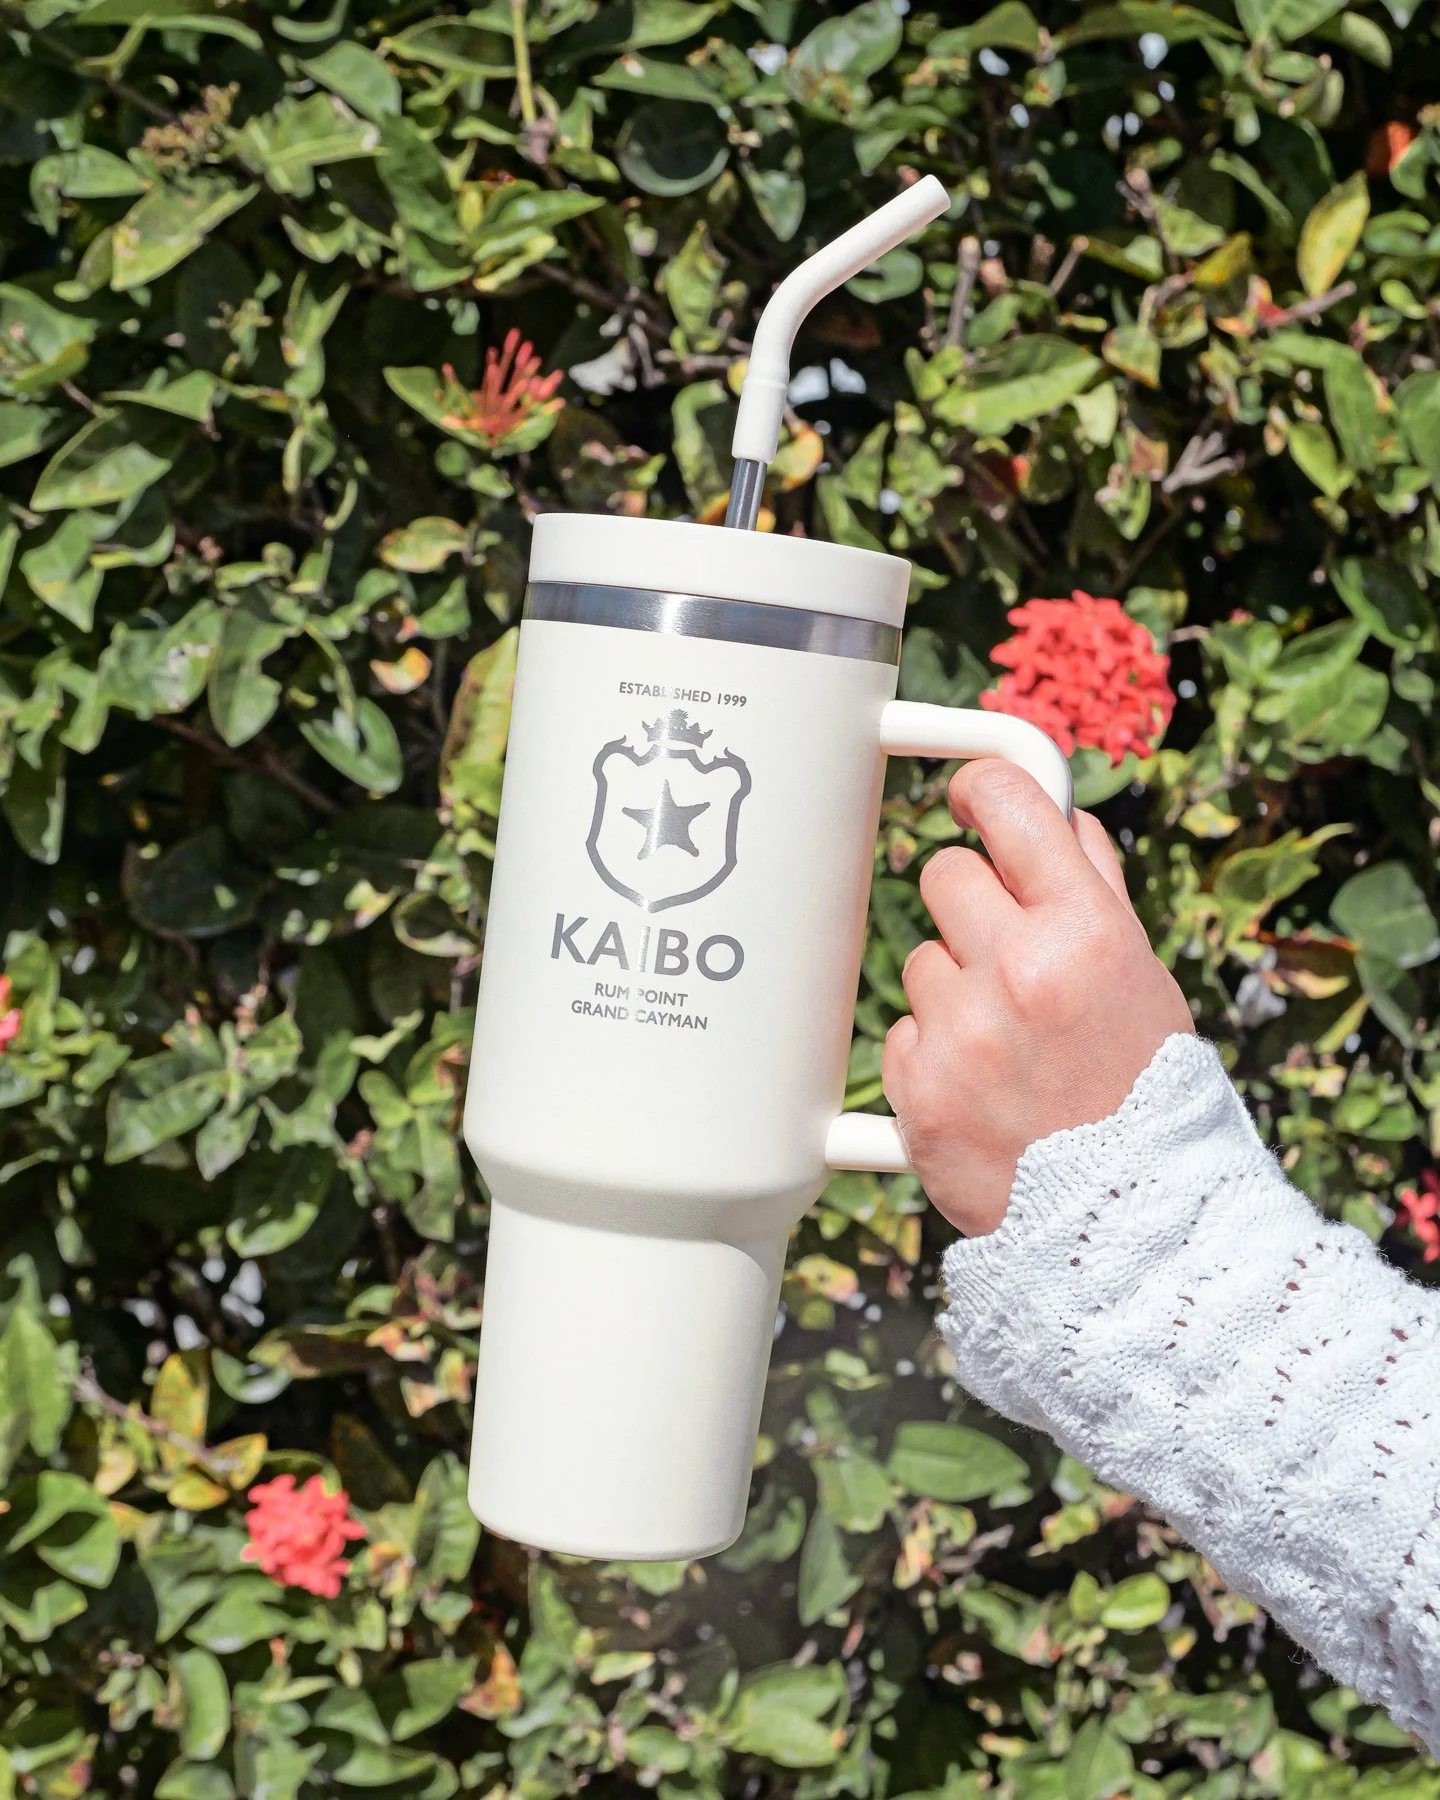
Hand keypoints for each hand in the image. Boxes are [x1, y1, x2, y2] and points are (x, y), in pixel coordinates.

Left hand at [882, 758, 1193, 1237]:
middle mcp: (1018, 971)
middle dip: (973, 907)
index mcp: (1084, 931)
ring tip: (1010, 1045)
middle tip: (1010, 957)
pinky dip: (936, 1053)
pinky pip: (905, 1032)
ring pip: (921, 960)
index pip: (1008, 803)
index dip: (982, 789)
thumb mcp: (1143, 976)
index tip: (972, 796)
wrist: (1127, 1221)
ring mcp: (961, 1032)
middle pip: (944, 874)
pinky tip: (985, 1088)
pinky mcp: (918, 1089)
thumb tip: (1056, 814)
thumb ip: (1095, 886)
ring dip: (955, 989)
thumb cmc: (1145, 1090)